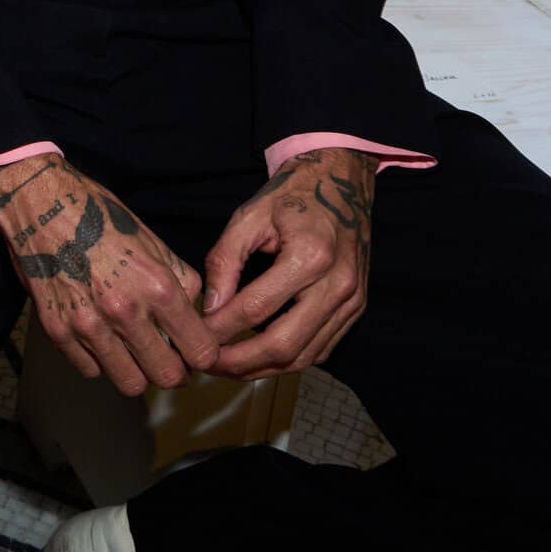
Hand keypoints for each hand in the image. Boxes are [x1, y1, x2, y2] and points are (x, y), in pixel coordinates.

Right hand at [0, 153, 219, 396]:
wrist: (41, 203)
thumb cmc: (99, 217)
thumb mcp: (153, 242)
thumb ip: (180, 282)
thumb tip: (195, 318)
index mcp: (157, 286)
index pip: (199, 350)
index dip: (202, 355)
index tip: (195, 352)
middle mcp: (124, 312)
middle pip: (166, 376)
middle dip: (174, 372)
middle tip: (168, 359)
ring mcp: (88, 325)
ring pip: (130, 383)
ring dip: (137, 371)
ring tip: (132, 351)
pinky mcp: (57, 331)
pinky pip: (90, 370)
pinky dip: (99, 360)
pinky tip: (99, 337)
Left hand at [203, 148, 375, 378]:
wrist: (341, 181)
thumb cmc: (292, 194)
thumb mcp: (249, 216)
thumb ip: (225, 262)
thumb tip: (210, 308)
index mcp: (310, 256)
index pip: (256, 308)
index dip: (221, 329)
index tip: (196, 337)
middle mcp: (338, 285)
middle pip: (283, 345)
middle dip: (240, 362)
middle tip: (207, 363)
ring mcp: (351, 301)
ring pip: (303, 356)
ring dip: (262, 369)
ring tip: (227, 367)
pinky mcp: (355, 309)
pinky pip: (320, 349)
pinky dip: (287, 360)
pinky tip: (259, 358)